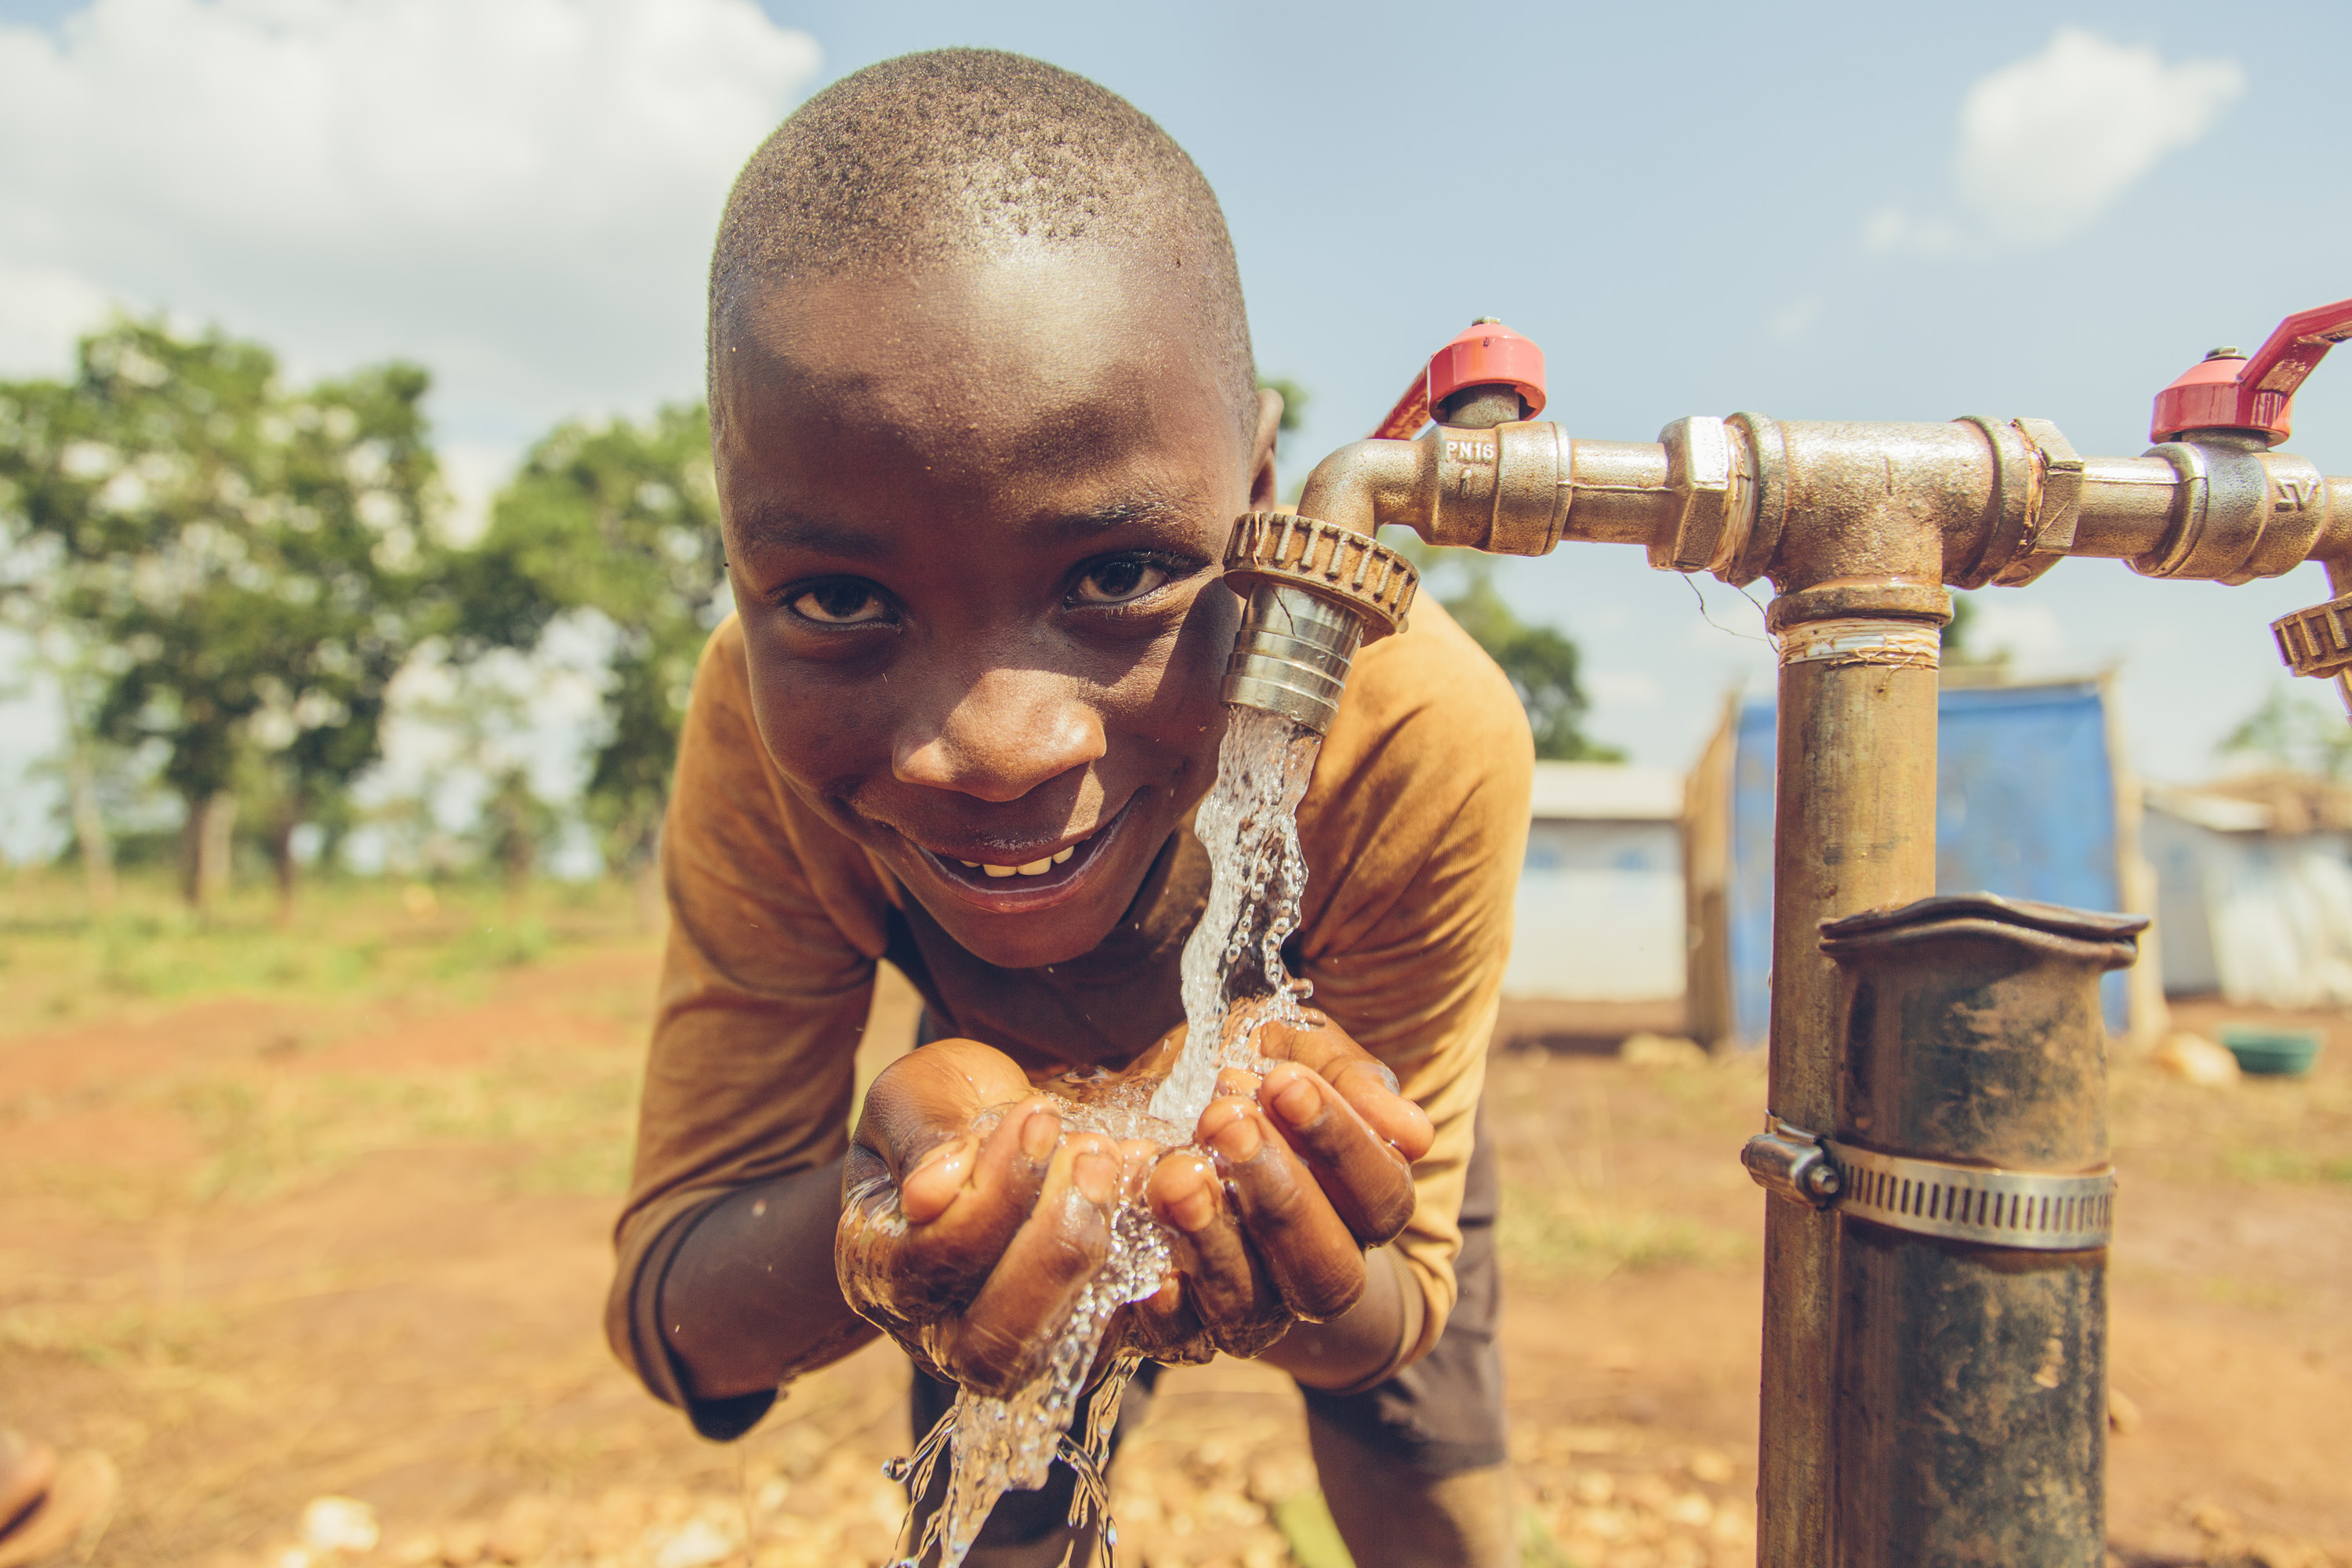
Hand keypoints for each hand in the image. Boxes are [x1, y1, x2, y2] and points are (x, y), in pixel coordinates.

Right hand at [837, 1038, 1144, 1397]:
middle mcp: (935, 1331)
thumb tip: (927, 1195)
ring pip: (1058, 1352)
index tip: (1039, 1115)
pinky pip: (1117, 1332)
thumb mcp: (916, 1094)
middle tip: (1094, 1157)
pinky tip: (1151, 1193)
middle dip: (1053, 1247)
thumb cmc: (943, 1111)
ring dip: (1103, 1258)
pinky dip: (1146, 1266)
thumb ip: (917, 1136)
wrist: (993, 1127)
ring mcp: (1011, 1346)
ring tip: (1120, 1166)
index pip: (933, 1263)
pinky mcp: (1079, 1337)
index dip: (995, 1193)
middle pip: (990, 1346)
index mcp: (877, 1271)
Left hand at [1134, 1005, 1433, 1362]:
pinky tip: (1155, 1267)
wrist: (1147, 1106)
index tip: (1286, 1085)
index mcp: (1357, 1207)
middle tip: (1225, 1121)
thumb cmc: (1238, 1074)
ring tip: (1174, 1173)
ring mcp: (1247, 1307)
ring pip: (1254, 1310)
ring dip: (1214, 1241)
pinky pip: (1179, 1342)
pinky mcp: (1177, 1328)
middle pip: (1329, 1272)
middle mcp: (1312, 1269)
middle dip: (1281, 1197)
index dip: (1343, 1146)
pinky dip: (1166, 1309)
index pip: (1382, 1200)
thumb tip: (1415, 1134)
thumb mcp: (1291, 1052)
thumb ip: (1347, 1077)